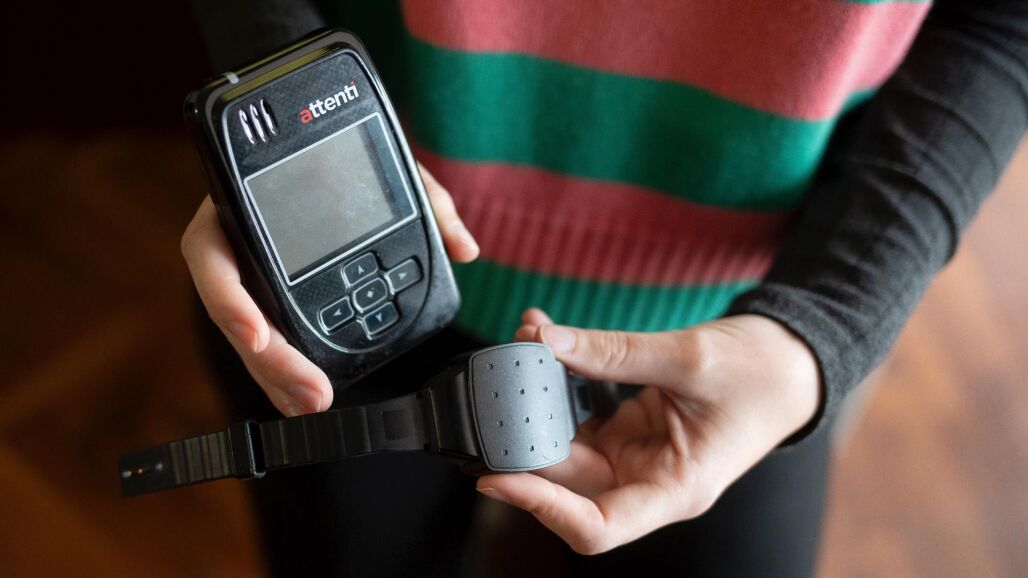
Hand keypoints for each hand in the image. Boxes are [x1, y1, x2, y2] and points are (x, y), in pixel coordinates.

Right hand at [180, 164, 478, 415]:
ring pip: (247, 334)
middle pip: (232, 312)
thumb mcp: (385, 164)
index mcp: (239, 203)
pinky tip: (303, 397)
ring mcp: (247, 274)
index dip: (230, 300)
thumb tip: (464, 249)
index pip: (211, 254)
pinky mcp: (265, 296)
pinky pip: (267, 336)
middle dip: (270, 361)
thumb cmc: (343, 155)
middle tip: (312, 394)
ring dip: (275, 376)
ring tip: (310, 404)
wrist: (324, 146)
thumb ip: (426, 197)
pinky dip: (283, 370)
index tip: (259, 336)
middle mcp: (234, 244)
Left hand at [476, 309, 821, 553]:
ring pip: (564, 443)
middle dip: (525, 438)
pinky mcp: (628, 428)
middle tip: (494, 390)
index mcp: (674, 489)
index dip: (540, 509)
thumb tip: (545, 341)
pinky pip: (578, 412)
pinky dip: (557, 378)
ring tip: (521, 345)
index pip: (595, 527)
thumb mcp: (690, 358)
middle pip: (566, 482)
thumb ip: (614, 353)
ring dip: (536, 398)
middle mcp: (648, 481)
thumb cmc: (763, 373)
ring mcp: (636, 455)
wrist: (793, 360)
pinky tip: (543, 339)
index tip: (496, 478)